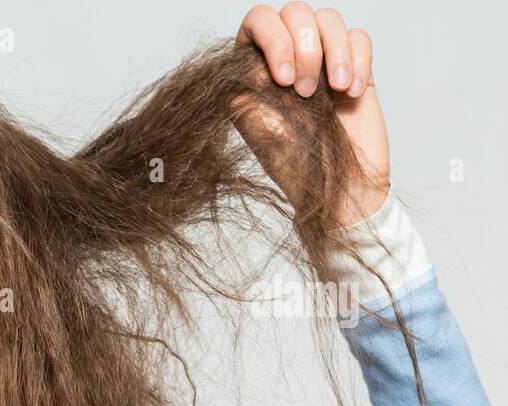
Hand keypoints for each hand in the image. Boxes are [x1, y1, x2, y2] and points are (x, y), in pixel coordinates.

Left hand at [235, 3, 388, 227]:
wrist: (336, 188)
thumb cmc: (291, 163)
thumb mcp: (256, 124)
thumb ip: (246, 84)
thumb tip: (247, 54)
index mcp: (253, 68)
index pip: (257, 21)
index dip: (271, 37)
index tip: (281, 79)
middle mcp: (286, 57)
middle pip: (294, 10)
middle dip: (303, 46)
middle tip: (304, 92)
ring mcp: (321, 60)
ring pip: (329, 18)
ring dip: (332, 51)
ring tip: (335, 92)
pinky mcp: (353, 67)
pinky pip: (359, 37)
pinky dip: (357, 60)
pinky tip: (351, 94)